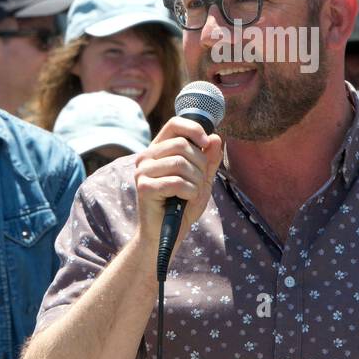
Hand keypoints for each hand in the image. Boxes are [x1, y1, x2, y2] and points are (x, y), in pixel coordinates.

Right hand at [132, 117, 222, 250]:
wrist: (167, 234)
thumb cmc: (183, 205)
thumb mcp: (201, 179)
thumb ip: (209, 159)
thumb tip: (215, 138)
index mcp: (159, 150)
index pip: (175, 124)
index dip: (194, 129)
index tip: (206, 142)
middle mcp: (146, 157)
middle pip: (182, 145)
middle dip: (200, 164)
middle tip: (199, 182)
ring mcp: (142, 171)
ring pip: (180, 163)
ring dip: (196, 181)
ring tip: (193, 193)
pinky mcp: (144, 187)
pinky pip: (177, 182)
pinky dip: (190, 192)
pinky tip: (186, 200)